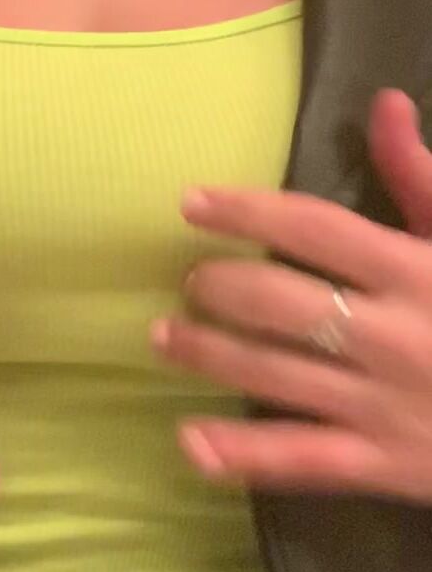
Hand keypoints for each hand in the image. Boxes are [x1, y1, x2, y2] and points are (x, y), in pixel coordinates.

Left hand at [152, 88, 431, 500]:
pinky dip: (241, 455)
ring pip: (277, 376)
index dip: (247, 211)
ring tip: (164, 338)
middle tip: (188, 280)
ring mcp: (385, 405)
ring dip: (210, 355)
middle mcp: (394, 335)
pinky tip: (189, 442)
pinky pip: (302, 461)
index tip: (192, 202)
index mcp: (417, 271)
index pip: (315, 228)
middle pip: (281, 303)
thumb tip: (383, 105)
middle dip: (220, 288)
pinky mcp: (387, 467)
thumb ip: (422, 178)